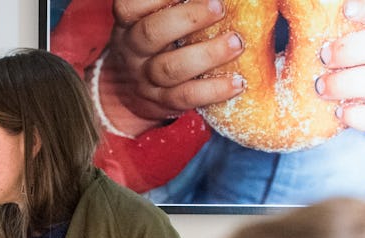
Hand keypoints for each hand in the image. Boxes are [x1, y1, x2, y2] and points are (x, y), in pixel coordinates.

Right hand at [100, 0, 244, 135]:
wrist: (127, 94)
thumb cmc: (153, 43)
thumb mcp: (150, 19)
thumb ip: (173, 7)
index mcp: (129, 23)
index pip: (129, 6)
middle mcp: (133, 49)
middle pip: (151, 33)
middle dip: (188, 18)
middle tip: (219, 8)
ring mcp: (145, 78)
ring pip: (171, 68)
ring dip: (208, 54)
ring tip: (236, 43)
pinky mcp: (162, 101)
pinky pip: (186, 97)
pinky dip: (213, 90)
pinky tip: (237, 82)